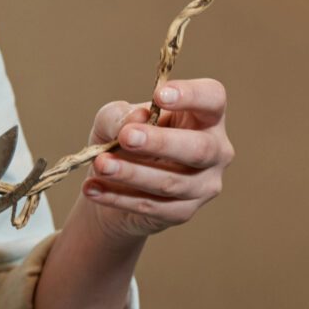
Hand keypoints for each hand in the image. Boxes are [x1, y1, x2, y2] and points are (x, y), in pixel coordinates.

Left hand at [78, 78, 234, 241]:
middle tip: (126, 137)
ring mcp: (203, 185)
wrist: (116, 186)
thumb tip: (134, 120)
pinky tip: (93, 188)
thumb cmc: (125, 141)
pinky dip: (118, 197)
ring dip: (131, 173)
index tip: (159, 95)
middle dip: (161, 142)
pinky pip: (152, 206)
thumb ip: (119, 115)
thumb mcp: (113, 119)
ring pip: (171, 182)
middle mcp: (215, 150)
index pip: (213, 99)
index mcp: (205, 116)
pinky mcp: (183, 212)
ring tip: (100, 164)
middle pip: (199, 148)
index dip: (191, 96)